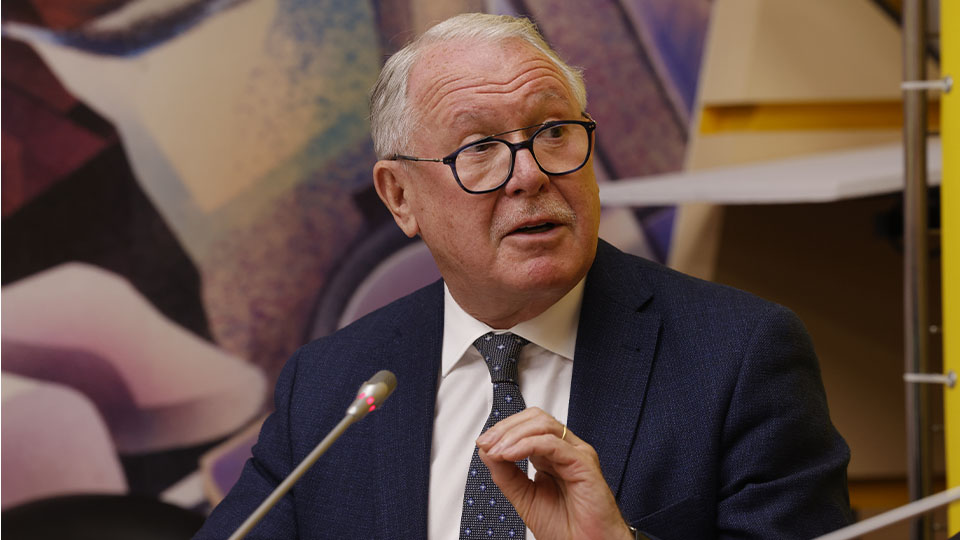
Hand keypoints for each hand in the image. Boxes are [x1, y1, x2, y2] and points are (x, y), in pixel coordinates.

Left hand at [475, 407, 633, 539]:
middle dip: (506, 428)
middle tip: (486, 443)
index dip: (503, 430)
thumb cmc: (566, 528)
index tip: (483, 444)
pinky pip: (554, 443)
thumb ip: (505, 474)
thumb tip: (487, 451)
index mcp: (551, 456)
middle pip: (535, 418)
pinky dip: (528, 444)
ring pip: (544, 425)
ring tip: (497, 451)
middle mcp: (565, 450)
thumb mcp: (524, 497)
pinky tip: (510, 454)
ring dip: (514, 435)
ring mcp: (576, 454)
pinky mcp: (584, 463)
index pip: (527, 425)